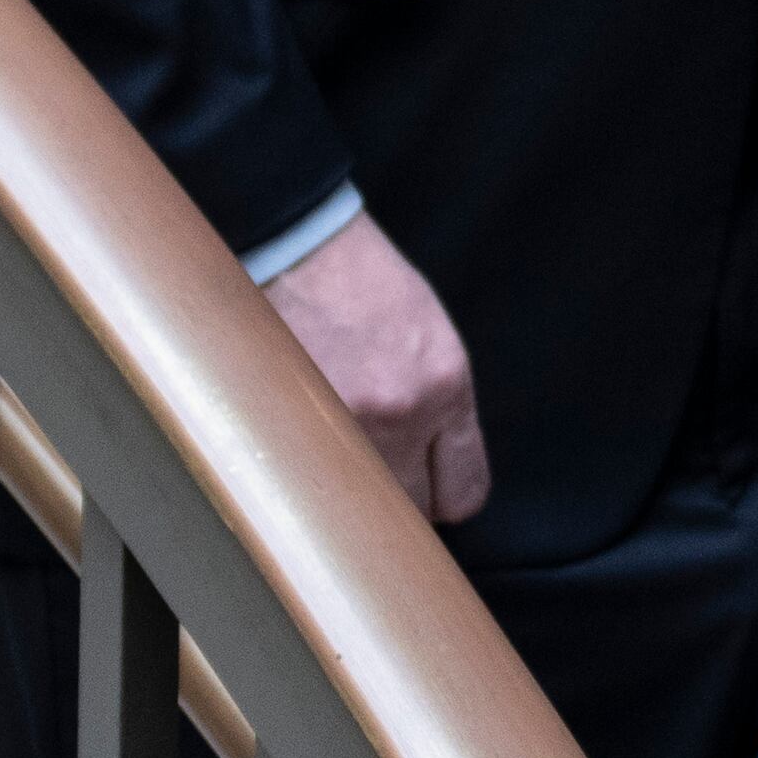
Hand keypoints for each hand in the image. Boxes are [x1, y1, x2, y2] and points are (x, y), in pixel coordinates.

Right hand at [262, 211, 490, 523]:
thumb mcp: (428, 338)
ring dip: (344, 497)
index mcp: (447, 387)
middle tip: (369, 476)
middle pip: (412, 513)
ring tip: (328, 461)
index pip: (465, 492)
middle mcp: (406, 412)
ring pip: (357, 509)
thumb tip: (428, 467)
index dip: (439, 498)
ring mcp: (345, 421)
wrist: (297, 243)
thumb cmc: (360, 284)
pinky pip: (306, 484)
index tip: (420, 492)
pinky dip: (301, 478)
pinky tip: (294, 447)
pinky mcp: (292, 420)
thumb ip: (438, 404)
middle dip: (393, 504)